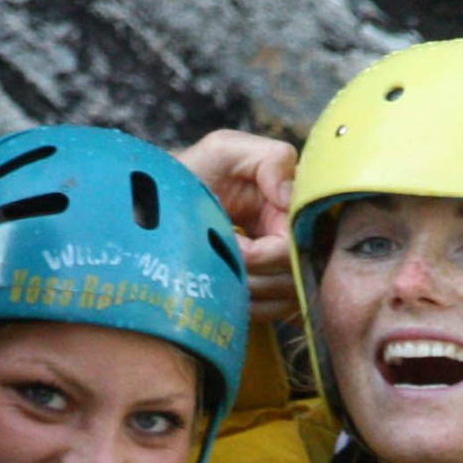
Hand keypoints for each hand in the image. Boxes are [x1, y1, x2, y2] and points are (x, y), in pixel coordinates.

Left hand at [178, 128, 299, 323]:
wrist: (164, 199)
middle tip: (221, 262)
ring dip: (248, 292)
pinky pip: (273, 312)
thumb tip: (290, 198)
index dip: (267, 253)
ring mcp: (288, 267)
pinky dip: (247, 307)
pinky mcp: (273, 291)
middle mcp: (297, 236)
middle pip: (295, 275)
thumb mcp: (226, 150)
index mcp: (293, 204)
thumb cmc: (195, 171)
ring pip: (286, 298)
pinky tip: (224, 291)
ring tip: (219, 273)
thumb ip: (269, 160)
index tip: (235, 248)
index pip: (298, 244)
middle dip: (255, 274)